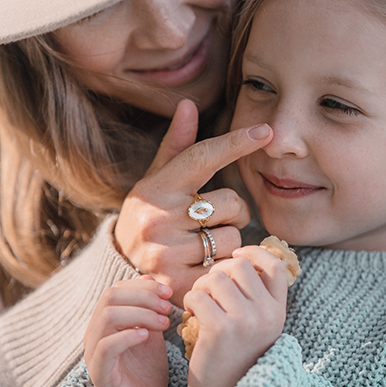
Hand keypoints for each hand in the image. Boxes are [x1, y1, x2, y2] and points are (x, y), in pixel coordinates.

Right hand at [83, 277, 172, 386]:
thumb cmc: (149, 373)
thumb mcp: (152, 334)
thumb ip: (149, 310)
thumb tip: (150, 279)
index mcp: (105, 323)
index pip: (116, 289)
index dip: (143, 287)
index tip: (168, 293)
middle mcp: (94, 335)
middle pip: (109, 297)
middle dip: (143, 297)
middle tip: (167, 307)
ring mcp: (94, 354)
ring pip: (107, 317)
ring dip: (139, 314)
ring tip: (163, 323)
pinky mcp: (99, 375)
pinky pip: (105, 347)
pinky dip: (127, 336)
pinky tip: (147, 337)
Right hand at [113, 99, 271, 306]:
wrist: (119, 264)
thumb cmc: (149, 213)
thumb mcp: (158, 179)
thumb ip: (178, 145)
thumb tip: (188, 103)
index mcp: (157, 188)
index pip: (203, 157)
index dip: (236, 142)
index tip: (265, 131)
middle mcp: (158, 218)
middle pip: (231, 205)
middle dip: (233, 212)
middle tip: (212, 219)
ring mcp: (166, 252)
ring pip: (232, 238)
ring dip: (228, 241)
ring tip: (204, 243)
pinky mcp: (178, 282)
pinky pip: (226, 267)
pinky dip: (223, 265)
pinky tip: (205, 264)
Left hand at [183, 246, 288, 386]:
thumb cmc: (235, 360)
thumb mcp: (256, 328)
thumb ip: (255, 298)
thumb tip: (240, 257)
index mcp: (278, 312)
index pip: (275, 266)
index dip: (255, 252)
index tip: (237, 254)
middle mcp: (267, 314)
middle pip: (240, 266)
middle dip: (218, 272)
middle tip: (207, 292)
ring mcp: (245, 321)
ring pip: (216, 277)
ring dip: (200, 288)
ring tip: (198, 306)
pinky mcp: (221, 330)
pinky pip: (198, 296)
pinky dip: (189, 302)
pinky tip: (190, 316)